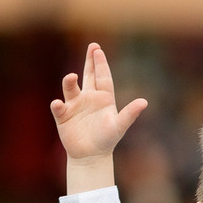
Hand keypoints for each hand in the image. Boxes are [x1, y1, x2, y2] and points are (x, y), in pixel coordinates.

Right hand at [51, 43, 147, 167]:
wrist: (91, 156)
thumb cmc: (107, 140)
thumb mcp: (119, 126)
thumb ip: (130, 113)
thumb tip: (144, 102)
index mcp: (104, 98)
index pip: (103, 77)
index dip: (101, 63)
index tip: (97, 50)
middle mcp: (89, 98)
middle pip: (89, 75)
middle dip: (89, 61)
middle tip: (92, 46)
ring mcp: (75, 105)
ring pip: (71, 88)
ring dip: (70, 82)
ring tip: (71, 77)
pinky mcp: (63, 116)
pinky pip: (59, 107)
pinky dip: (57, 105)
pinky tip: (58, 104)